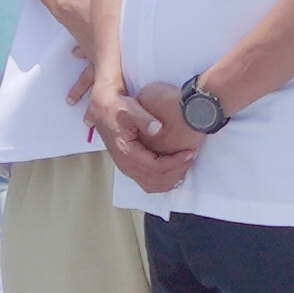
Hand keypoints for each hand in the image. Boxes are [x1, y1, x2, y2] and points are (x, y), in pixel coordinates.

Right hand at [92, 76, 199, 191]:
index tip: (188, 153)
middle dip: (176, 171)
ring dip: (171, 178)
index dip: (175, 162)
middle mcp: (125, 164)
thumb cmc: (117, 108)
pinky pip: (148, 182)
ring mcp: (127, 168)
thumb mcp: (130, 108)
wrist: (102, 110)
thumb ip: (144, 118)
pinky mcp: (130, 167)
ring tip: (185, 164)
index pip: (155, 166)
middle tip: (190, 157)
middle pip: (156, 179)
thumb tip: (158, 129)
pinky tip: (174, 170)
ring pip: (152, 185)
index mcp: (126, 151)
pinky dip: (163, 180)